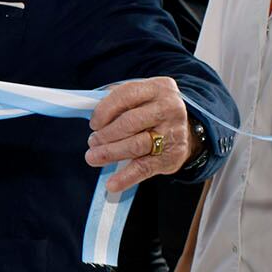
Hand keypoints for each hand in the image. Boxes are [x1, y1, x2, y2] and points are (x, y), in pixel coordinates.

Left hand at [85, 76, 193, 193]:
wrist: (185, 129)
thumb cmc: (151, 111)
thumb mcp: (140, 98)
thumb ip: (117, 101)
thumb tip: (87, 111)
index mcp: (158, 87)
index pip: (125, 95)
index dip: (104, 110)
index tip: (93, 124)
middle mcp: (169, 107)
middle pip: (129, 123)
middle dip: (105, 135)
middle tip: (92, 142)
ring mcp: (174, 132)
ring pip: (136, 145)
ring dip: (110, 153)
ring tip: (94, 157)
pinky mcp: (173, 155)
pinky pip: (145, 167)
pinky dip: (126, 178)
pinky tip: (112, 184)